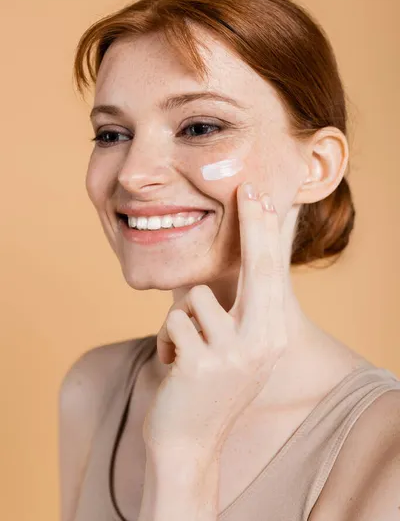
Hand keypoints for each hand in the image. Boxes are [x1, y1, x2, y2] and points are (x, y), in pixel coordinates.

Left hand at [142, 182, 288, 456]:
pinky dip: (166, 341)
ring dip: (181, 321)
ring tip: (186, 349)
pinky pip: (173, 322)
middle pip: (257, 268)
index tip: (261, 197)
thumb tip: (226, 268)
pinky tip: (174, 366)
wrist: (189, 445)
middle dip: (253, 224)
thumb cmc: (209, 388)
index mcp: (272, 335)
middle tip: (247, 188)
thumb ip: (239, 313)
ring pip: (195, 297)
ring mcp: (235, 353)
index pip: (271, 274)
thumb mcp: (236, 351)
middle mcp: (263, 341)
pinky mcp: (203, 363)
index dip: (266, 232)